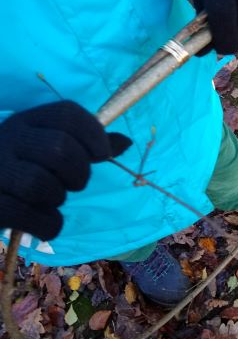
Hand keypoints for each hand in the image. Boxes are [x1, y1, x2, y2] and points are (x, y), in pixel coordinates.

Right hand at [0, 101, 131, 240]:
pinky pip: (27, 215)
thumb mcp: (48, 145)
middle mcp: (8, 139)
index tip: (101, 154)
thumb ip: (86, 144)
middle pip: (59, 148)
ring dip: (57, 197)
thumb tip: (126, 142)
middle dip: (79, 172)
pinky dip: (47, 224)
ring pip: (39, 183)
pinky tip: (46, 222)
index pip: (67, 114)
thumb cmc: (23, 167)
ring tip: (52, 199)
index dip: (93, 133)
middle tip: (74, 183)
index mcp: (27, 120)